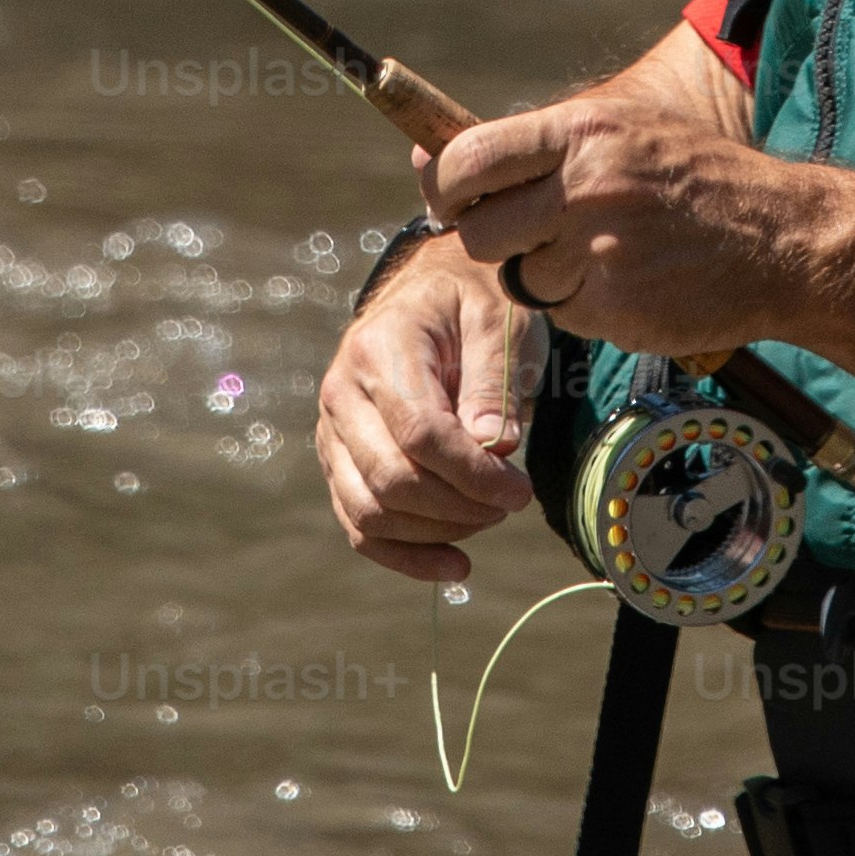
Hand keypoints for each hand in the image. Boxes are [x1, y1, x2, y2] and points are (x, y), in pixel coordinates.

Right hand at [316, 230, 538, 584]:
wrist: (435, 289)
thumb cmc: (475, 301)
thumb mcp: (500, 322)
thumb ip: (495, 384)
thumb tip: (494, 450)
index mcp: (379, 349)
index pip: (419, 434)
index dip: (473, 476)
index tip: (521, 490)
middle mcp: (342, 393)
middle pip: (390, 480)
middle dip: (460, 507)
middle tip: (512, 502)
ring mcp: (333, 432)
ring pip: (369, 512)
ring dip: (438, 532)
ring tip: (490, 516)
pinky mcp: (339, 462)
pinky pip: (359, 527)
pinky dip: (405, 556)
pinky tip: (455, 565)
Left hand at [425, 88, 819, 361]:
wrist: (782, 238)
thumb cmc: (693, 177)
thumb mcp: (622, 127)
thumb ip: (529, 142)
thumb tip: (423, 153)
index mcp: (582, 131)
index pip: (465, 159)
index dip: (445, 187)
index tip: (454, 200)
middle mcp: (585, 186)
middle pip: (478, 230)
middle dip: (495, 239)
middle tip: (534, 235)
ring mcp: (600, 251)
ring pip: (519, 277)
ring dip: (545, 275)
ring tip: (602, 253)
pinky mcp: (615, 308)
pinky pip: (562, 314)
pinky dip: (584, 305)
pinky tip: (629, 281)